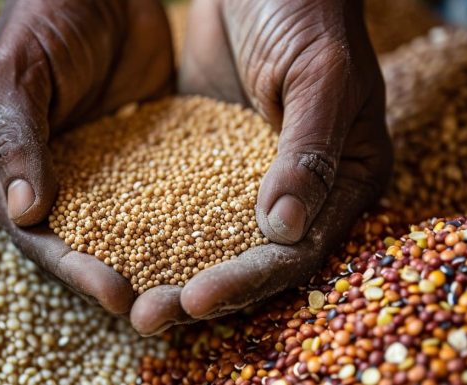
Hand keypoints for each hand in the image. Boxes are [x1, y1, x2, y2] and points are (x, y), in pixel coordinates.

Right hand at [0, 0, 173, 315]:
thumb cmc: (41, 18)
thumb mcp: (17, 74)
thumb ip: (18, 139)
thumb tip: (26, 214)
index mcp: (2, 165)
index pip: (33, 232)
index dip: (70, 265)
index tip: (113, 291)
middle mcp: (46, 176)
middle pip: (77, 240)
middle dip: (112, 274)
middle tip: (155, 306)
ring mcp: (92, 168)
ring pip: (118, 225)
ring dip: (146, 256)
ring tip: (186, 286)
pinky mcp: (133, 154)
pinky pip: (152, 192)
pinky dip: (173, 217)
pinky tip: (206, 239)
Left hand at [131, 0, 392, 333]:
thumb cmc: (309, 12)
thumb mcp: (319, 76)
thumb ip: (307, 151)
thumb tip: (284, 230)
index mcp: (347, 178)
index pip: (300, 251)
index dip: (249, 280)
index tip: (195, 299)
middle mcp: (306, 189)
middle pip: (255, 261)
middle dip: (205, 291)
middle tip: (148, 316)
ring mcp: (258, 177)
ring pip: (217, 241)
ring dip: (176, 270)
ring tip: (129, 300)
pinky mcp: (217, 160)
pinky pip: (190, 205)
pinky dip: (161, 231)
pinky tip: (120, 248)